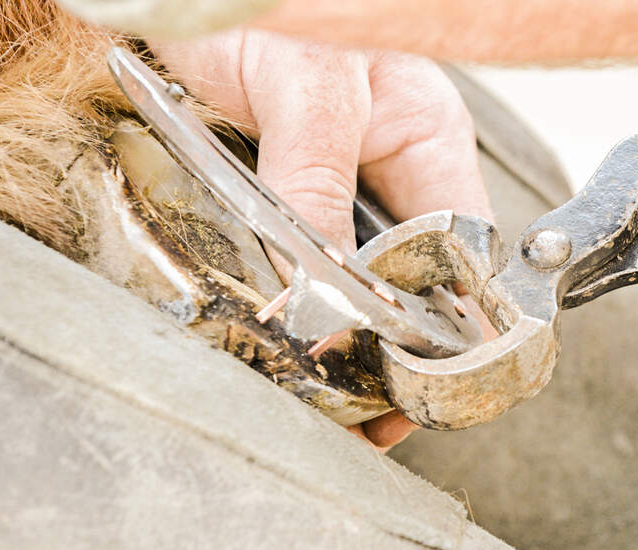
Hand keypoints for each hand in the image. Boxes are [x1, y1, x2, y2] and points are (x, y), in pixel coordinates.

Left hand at [151, 28, 494, 450]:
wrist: (178, 4)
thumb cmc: (263, 11)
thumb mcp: (303, 87)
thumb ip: (316, 176)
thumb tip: (325, 292)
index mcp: (426, 139)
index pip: (460, 250)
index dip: (445, 321)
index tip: (409, 382)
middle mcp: (392, 174)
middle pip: (414, 282)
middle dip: (394, 352)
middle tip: (363, 419)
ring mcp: (340, 194)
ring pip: (361, 287)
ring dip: (343, 343)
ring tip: (324, 406)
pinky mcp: (287, 206)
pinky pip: (303, 274)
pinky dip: (294, 316)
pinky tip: (282, 352)